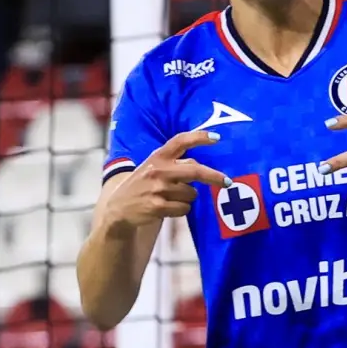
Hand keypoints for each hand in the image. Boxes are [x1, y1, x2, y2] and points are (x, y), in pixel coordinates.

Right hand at [105, 131, 230, 234]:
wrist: (118, 209)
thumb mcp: (153, 168)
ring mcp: (157, 188)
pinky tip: (168, 208)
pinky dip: (182, 210)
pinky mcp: (157, 206)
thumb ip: (174, 164)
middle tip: (228, 182)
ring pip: (191, 194)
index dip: (199, 137)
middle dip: (215, 177)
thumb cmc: (143, 185)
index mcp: (158, 156)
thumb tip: (202, 167)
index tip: (217, 138)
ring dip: (188, 198)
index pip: (180, 141)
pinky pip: (185, 209)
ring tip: (171, 198)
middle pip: (195, 170)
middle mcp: (158, 170)